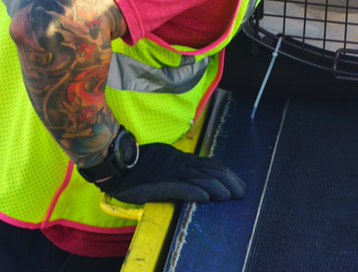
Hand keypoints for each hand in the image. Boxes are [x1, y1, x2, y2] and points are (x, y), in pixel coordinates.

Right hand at [90, 143, 245, 204]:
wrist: (117, 166)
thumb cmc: (140, 165)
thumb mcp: (166, 162)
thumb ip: (182, 167)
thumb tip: (201, 177)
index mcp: (182, 159)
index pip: (211, 163)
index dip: (227, 173)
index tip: (239, 184)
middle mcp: (179, 164)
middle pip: (209, 171)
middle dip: (228, 181)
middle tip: (241, 193)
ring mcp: (170, 174)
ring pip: (198, 179)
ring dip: (216, 188)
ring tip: (228, 196)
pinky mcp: (159, 185)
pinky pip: (178, 188)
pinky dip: (193, 192)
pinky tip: (204, 198)